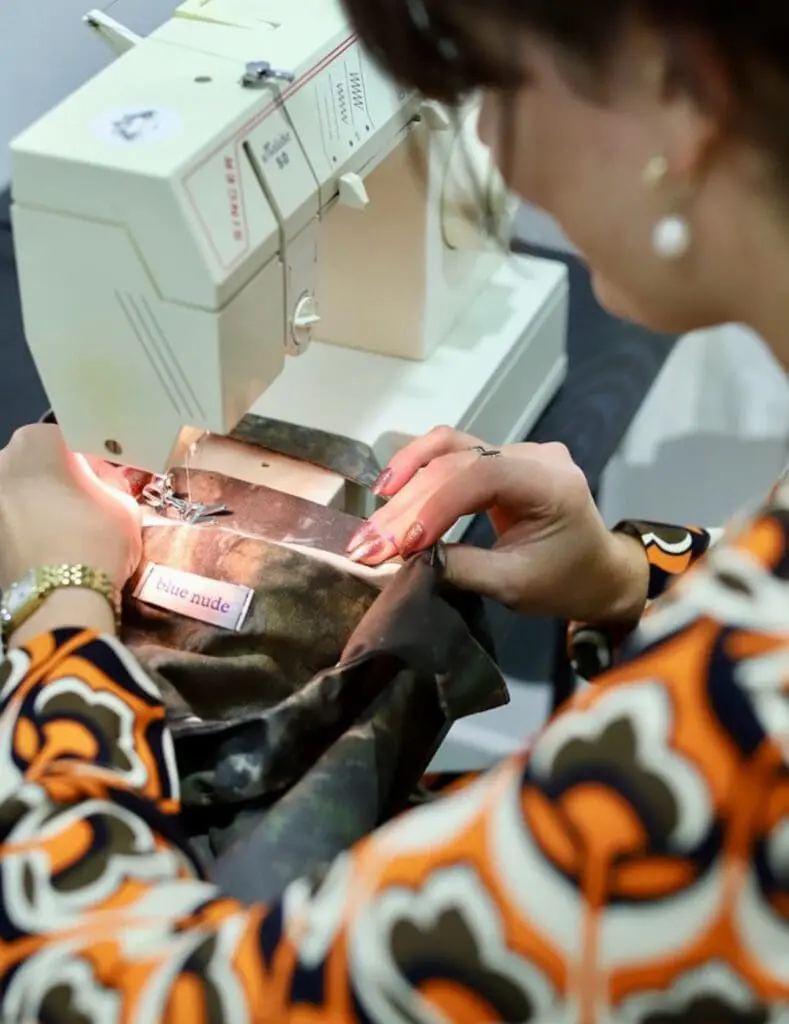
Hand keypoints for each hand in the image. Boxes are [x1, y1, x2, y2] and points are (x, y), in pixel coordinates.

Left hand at [0, 425, 142, 590]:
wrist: (60, 605)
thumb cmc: (96, 542)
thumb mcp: (124, 506)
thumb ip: (110, 485)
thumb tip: (100, 484)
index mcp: (35, 444)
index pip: (69, 440)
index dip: (92, 461)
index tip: (106, 483)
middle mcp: (0, 464)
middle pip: (36, 464)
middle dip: (59, 479)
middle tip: (86, 507)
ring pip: (20, 495)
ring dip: (39, 506)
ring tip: (65, 534)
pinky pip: (11, 523)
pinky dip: (26, 531)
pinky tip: (48, 552)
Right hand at [347, 427, 648, 623]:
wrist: (597, 573)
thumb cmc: (564, 583)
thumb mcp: (513, 586)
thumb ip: (460, 568)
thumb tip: (402, 561)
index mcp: (552, 484)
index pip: (483, 477)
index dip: (434, 506)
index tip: (399, 544)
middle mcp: (534, 456)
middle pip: (458, 463)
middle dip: (408, 504)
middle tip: (367, 544)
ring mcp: (517, 452)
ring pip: (450, 447)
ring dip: (408, 475)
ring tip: (376, 507)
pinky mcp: (500, 459)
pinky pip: (453, 453)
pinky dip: (420, 469)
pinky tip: (393, 489)